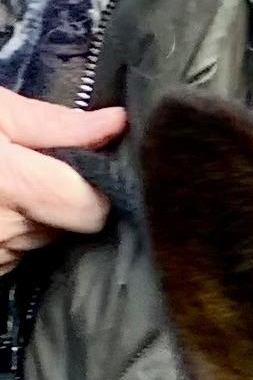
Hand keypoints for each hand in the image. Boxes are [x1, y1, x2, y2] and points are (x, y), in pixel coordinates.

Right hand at [0, 89, 126, 278]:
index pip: (87, 207)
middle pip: (71, 224)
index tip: (91, 164)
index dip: (99, 187)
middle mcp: (4, 231)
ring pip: (47, 241)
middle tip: (36, 163)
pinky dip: (18, 230)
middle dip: (64, 195)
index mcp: (8, 184)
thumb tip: (115, 127)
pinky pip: (21, 255)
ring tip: (10, 182)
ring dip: (39, 214)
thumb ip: (53, 124)